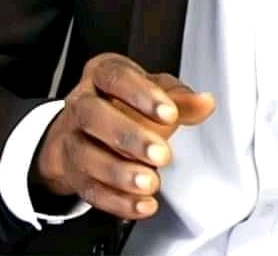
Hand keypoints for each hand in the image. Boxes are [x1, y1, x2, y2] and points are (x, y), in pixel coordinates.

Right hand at [31, 53, 215, 220]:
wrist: (84, 129)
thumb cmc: (124, 102)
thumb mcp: (153, 91)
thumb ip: (180, 98)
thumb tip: (205, 102)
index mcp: (102, 73)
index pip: (116, 77)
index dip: (142, 95)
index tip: (170, 114)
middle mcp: (81, 103)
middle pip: (94, 116)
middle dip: (129, 136)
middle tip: (162, 154)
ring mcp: (71, 138)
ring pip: (86, 155)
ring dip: (120, 173)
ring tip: (151, 182)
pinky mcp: (72, 173)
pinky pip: (90, 190)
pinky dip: (117, 201)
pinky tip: (142, 204)